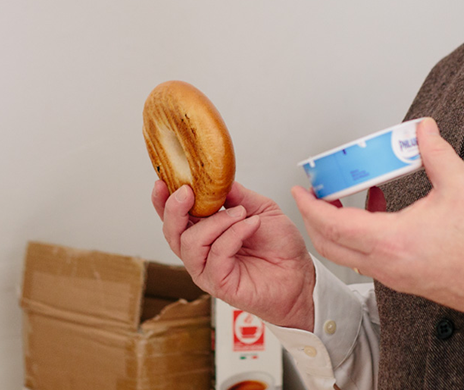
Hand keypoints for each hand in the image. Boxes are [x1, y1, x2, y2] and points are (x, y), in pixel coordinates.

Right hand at [153, 179, 316, 330]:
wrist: (300, 274)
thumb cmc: (279, 246)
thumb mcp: (259, 208)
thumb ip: (237, 195)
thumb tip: (217, 178)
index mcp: (206, 232)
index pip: (175, 217)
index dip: (163, 200)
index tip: (163, 181)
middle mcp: (201, 252)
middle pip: (172, 232)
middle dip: (175, 209)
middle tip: (189, 192)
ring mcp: (208, 270)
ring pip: (190, 243)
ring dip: (216, 221)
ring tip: (241, 213)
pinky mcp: (220, 284)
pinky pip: (216, 255)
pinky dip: (233, 235)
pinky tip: (250, 225)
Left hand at [291, 118, 463, 320]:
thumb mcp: (461, 187)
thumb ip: (436, 152)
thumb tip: (423, 129)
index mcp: (392, 241)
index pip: (335, 225)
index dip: (312, 206)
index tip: (302, 190)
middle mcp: (386, 263)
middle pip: (329, 245)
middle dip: (314, 218)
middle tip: (313, 195)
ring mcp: (393, 276)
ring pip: (347, 255)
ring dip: (337, 228)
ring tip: (343, 199)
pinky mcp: (403, 280)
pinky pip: (367, 259)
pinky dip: (360, 236)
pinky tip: (380, 211)